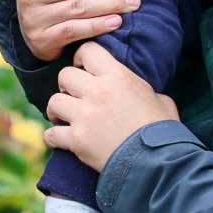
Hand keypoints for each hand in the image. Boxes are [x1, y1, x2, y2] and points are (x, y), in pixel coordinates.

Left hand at [44, 42, 179, 171]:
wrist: (155, 162)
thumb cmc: (161, 130)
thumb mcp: (160, 99)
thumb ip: (142, 89)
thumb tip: (138, 92)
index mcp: (117, 76)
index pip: (88, 50)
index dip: (82, 57)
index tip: (83, 68)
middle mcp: (97, 91)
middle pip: (65, 75)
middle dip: (67, 84)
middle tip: (74, 94)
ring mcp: (84, 115)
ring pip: (54, 101)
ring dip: (57, 109)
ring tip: (62, 116)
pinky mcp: (76, 140)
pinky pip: (51, 134)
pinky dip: (52, 137)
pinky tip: (58, 140)